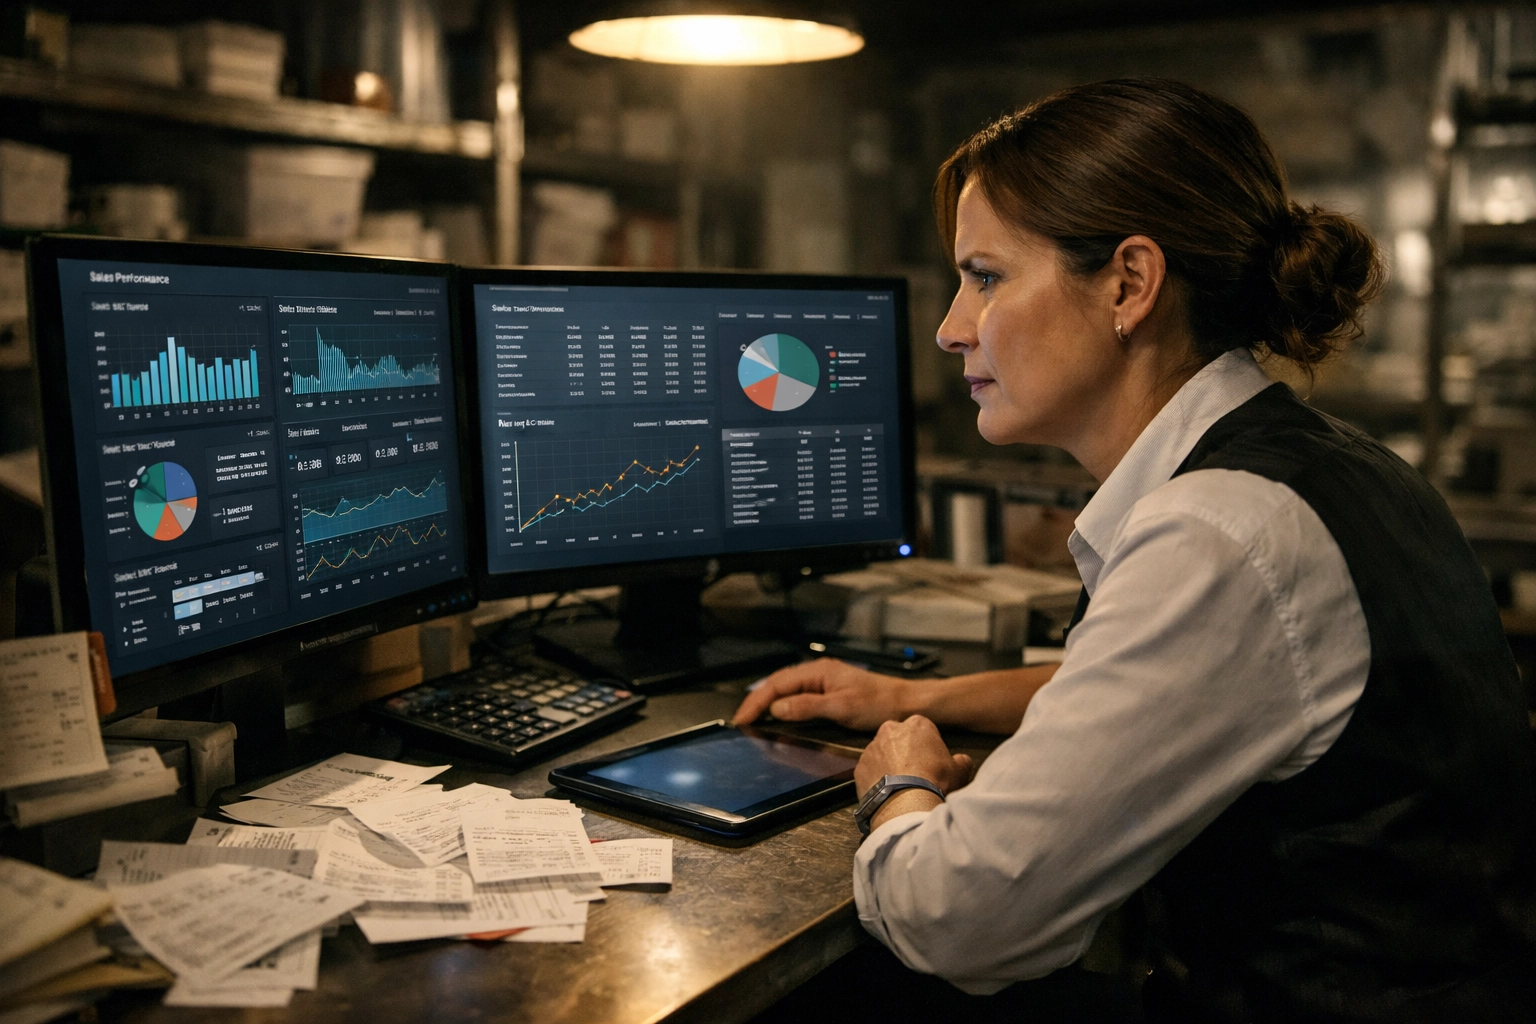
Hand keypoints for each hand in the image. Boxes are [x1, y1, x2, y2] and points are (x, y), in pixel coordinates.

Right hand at [732, 658, 912, 730]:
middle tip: (741, 721)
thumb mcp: (841, 708)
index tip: (742, 719)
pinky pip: (798, 693)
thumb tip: (776, 708)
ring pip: (787, 688)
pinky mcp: (830, 689)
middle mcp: (817, 671)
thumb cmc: (878, 704)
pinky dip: (783, 702)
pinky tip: (778, 713)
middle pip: (778, 683)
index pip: (777, 684)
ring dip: (768, 701)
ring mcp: (824, 679)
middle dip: (757, 701)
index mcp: (817, 671)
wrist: (906, 702)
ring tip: (753, 718)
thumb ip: (807, 706)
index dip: (756, 701)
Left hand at [854, 715, 974, 799]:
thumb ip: (960, 761)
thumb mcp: (959, 771)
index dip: (927, 744)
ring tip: (899, 785)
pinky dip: (875, 778)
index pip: (922, 728)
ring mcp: (872, 747)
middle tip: (914, 771)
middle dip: (904, 749)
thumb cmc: (935, 781)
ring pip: (881, 752)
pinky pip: (869, 769)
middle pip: (898, 736)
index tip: (930, 760)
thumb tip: (961, 760)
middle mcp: (890, 730)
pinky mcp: (859, 767)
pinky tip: (886, 792)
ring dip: (888, 763)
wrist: (906, 804)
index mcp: (917, 724)